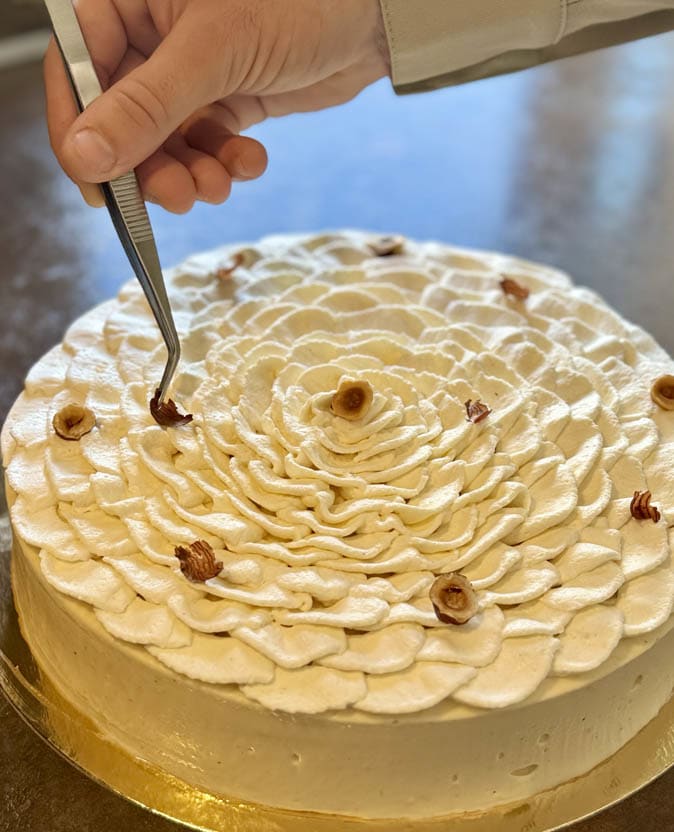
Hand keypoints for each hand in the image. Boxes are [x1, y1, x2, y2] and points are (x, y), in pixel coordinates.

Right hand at [44, 0, 388, 212]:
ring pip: (165, 141)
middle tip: (175, 197)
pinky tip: (248, 159)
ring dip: (188, 174)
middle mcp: (154, 34)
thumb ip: (145, 107)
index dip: (79, 133)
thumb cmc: (297, 1)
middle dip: (149, 167)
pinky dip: (223, 163)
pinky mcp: (226, 97)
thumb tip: (85, 156)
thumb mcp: (212, 53)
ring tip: (217, 184)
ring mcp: (190, 70)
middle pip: (121, 118)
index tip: (96, 185)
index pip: (77, 70)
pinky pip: (206, 144)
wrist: (372, 16)